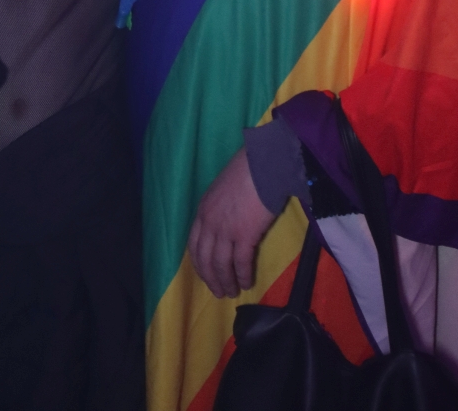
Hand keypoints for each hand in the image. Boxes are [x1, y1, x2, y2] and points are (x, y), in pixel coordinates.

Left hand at [188, 147, 276, 298]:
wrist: (263, 164)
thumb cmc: (246, 172)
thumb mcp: (222, 189)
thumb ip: (218, 208)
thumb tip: (224, 225)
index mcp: (203, 211)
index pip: (194, 245)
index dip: (199, 264)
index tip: (206, 275)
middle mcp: (210, 223)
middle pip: (205, 259)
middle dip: (211, 279)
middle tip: (219, 292)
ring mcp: (225, 230)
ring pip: (221, 265)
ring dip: (226, 282)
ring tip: (233, 292)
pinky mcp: (244, 235)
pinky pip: (240, 263)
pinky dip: (243, 275)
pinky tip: (247, 283)